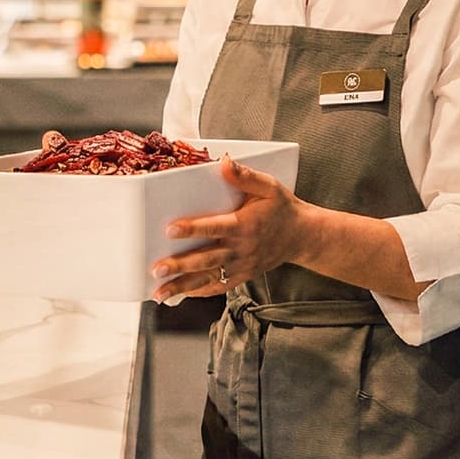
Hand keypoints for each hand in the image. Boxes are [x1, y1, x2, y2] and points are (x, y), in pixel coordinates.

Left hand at [150, 154, 302, 302]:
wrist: (302, 236)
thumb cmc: (282, 208)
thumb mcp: (269, 187)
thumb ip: (245, 176)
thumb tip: (224, 163)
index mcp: (245, 225)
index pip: (215, 228)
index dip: (192, 229)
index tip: (170, 230)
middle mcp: (241, 249)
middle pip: (206, 259)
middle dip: (180, 265)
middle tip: (157, 269)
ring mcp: (241, 266)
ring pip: (208, 278)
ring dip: (183, 286)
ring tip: (159, 293)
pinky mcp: (243, 276)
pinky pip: (219, 287)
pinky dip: (199, 292)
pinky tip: (181, 295)